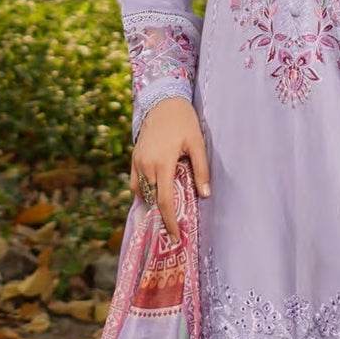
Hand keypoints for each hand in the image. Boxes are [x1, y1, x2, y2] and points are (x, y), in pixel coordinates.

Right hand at [131, 97, 210, 238]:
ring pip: (141, 192)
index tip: (175, 237)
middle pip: (152, 199)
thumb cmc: (184, 122)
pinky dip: (145, 191)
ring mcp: (137, 162)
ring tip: (167, 211)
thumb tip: (205, 195)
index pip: (164, 201)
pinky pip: (135, 182)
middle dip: (161, 216)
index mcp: (162, 163)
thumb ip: (201, 170)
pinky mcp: (134, 158)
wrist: (163, 101)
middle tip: (174, 229)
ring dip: (153, 202)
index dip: (170, 222)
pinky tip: (157, 193)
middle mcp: (146, 165)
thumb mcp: (198, 144)